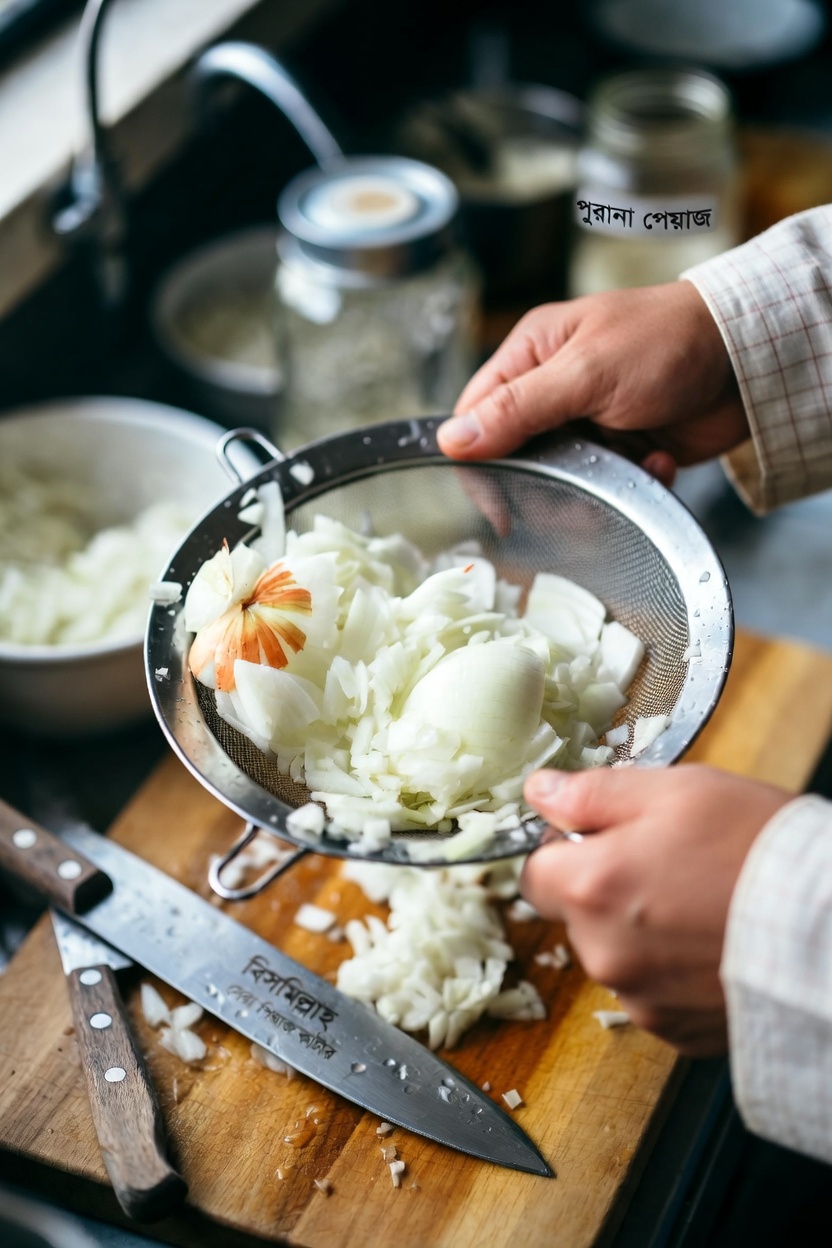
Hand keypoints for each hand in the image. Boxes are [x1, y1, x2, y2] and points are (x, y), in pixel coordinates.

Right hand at [438, 282, 748, 486]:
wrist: (750, 358)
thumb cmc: (668, 341)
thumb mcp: (585, 372)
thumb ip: (519, 408)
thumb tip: (452, 439)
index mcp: (533, 354)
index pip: (477, 415)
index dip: (478, 458)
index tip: (496, 497)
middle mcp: (554, 388)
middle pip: (517, 457)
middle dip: (547, 484)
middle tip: (579, 489)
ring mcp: (590, 421)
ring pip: (563, 480)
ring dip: (595, 488)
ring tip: (630, 472)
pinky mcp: (625, 448)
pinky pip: (608, 485)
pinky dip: (634, 482)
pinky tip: (658, 462)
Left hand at [521, 764, 790, 1055]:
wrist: (831, 929)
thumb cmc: (757, 848)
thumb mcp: (675, 791)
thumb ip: (593, 793)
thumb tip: (541, 791)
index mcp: (592, 888)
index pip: (533, 872)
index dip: (564, 848)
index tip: (603, 836)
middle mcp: (604, 953)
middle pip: (575, 916)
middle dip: (605, 889)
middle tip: (668, 862)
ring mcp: (641, 999)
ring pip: (614, 955)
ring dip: (639, 931)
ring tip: (701, 903)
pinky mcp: (677, 1032)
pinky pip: (653, 992)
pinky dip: (672, 970)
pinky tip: (713, 942)